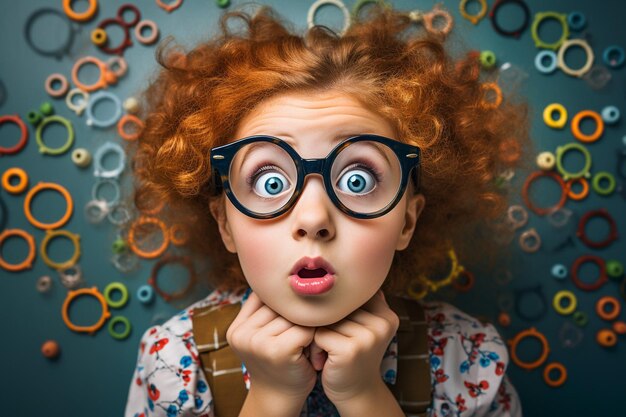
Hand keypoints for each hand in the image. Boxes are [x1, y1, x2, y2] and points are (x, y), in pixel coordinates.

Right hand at [226, 292, 316, 401]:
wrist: (279, 399)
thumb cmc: (278, 363)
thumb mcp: (263, 336)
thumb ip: (265, 312)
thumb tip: (280, 275)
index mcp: (236, 329)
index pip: (263, 297)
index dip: (282, 302)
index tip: (294, 309)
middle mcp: (242, 334)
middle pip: (278, 305)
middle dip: (295, 312)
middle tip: (305, 326)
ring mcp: (257, 342)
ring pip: (293, 315)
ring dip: (306, 323)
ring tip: (309, 336)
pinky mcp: (277, 350)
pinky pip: (304, 328)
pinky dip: (313, 334)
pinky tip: (312, 345)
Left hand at [310, 290, 399, 404]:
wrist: (355, 392)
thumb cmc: (352, 354)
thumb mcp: (363, 327)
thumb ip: (361, 303)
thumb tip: (346, 269)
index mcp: (387, 314)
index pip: (351, 297)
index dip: (338, 312)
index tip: (341, 330)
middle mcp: (382, 323)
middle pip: (337, 307)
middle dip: (328, 324)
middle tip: (333, 344)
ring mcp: (368, 336)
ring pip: (327, 320)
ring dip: (319, 336)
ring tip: (329, 352)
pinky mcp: (351, 349)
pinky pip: (320, 335)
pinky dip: (316, 347)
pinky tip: (325, 360)